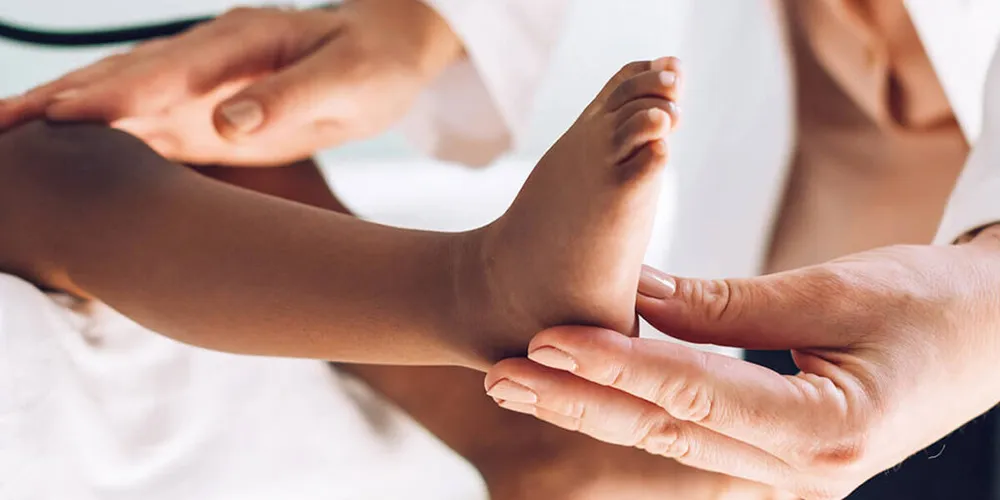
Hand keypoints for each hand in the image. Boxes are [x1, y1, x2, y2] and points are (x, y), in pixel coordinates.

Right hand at [0, 0, 462, 165]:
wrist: (383, 56)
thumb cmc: (373, 65)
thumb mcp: (349, 82)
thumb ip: (289, 99)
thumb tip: (226, 121)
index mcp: (239, 42)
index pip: (169, 68)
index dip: (118, 91)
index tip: (66, 114)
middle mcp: (206, 60)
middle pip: (123, 78)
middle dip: (59, 101)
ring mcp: (198, 88)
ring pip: (119, 101)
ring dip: (60, 120)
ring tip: (2, 140)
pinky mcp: (202, 118)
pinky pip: (142, 128)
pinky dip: (96, 141)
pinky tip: (58, 159)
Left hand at [486, 228, 999, 499]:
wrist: (995, 335)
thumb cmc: (934, 306)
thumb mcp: (838, 291)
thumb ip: (729, 304)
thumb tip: (634, 293)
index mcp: (826, 431)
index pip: (694, 394)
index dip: (615, 364)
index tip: (545, 337)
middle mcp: (800, 470)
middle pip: (664, 429)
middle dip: (576, 397)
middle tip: (498, 370)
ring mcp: (787, 471)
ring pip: (667, 437)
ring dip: (590, 405)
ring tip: (518, 379)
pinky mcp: (777, 454)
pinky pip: (691, 432)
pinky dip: (634, 407)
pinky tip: (583, 390)